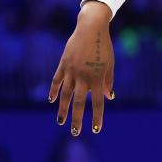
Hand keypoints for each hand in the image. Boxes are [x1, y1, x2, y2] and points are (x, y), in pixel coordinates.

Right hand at [49, 1, 114, 135]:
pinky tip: (52, 101)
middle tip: (75, 132)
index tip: (96, 129)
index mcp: (97, 77)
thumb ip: (108, 81)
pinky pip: (57, 80)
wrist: (90, 28)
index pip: (97, 102)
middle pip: (79, 102)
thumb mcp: (110, 64)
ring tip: (61, 122)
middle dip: (77, 118)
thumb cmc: (104, 46)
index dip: (97, 116)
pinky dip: (54, 91)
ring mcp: (71, 71)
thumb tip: (109, 98)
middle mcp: (83, 76)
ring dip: (63, 109)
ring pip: (65, 94)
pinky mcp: (63, 64)